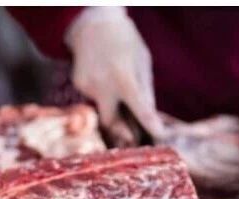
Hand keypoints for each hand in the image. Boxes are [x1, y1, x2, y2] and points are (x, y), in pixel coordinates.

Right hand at [65, 7, 163, 136]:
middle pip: (111, 122)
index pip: (140, 109)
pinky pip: (95, 98)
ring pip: (102, 110)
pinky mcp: (79, 84)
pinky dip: (103, 95)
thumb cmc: (125, 41)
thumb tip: (151, 117)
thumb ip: (146, 91)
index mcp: (124, 78)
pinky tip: (105, 78)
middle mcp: (103, 85)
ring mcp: (88, 85)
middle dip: (120, 130)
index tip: (159, 136)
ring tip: (116, 87)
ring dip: (112, 108)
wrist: (93, 23)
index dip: (151, 125)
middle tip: (130, 135)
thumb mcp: (143, 62)